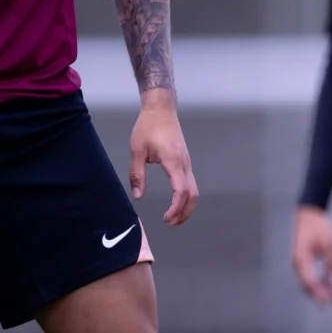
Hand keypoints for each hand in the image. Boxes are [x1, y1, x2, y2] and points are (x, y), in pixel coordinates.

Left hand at [129, 91, 198, 225]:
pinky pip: (191, 182)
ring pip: (194, 189)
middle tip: (171, 223)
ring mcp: (187, 161)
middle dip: (185, 212)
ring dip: (187, 205)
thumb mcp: (137, 150)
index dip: (175, 208)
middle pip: (193, 194)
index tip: (166, 218)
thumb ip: (137, 174)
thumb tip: (138, 196)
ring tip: (174, 217)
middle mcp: (184, 163)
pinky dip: (187, 196)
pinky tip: (177, 201)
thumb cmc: (148, 126)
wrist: (161, 108)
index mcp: (173, 161)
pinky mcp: (185, 160)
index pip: (181, 191)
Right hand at [293, 204, 331, 305]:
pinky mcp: (300, 257)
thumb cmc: (318, 226)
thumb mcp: (328, 245)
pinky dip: (315, 280)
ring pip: (306, 281)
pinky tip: (325, 281)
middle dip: (320, 294)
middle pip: (307, 285)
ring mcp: (297, 260)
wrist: (308, 211)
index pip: (311, 283)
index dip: (322, 294)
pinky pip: (306, 274)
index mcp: (302, 260)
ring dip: (318, 288)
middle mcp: (297, 263)